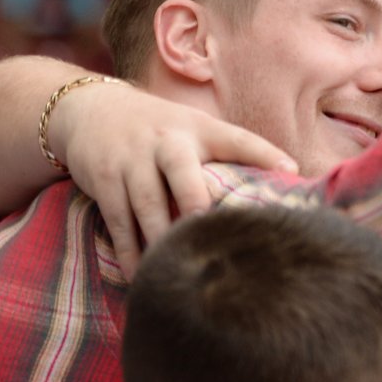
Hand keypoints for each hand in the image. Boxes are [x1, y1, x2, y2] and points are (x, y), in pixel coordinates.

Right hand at [52, 80, 297, 276]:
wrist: (90, 107)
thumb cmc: (161, 130)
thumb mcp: (194, 129)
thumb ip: (229, 155)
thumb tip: (288, 182)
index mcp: (199, 129)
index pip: (236, 139)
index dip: (263, 152)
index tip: (291, 169)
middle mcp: (166, 141)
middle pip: (182, 172)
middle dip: (195, 202)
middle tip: (209, 232)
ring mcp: (132, 159)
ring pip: (148, 203)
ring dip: (161, 239)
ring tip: (178, 270)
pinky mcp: (104, 177)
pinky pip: (118, 218)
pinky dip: (129, 249)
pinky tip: (139, 274)